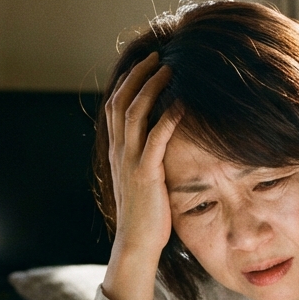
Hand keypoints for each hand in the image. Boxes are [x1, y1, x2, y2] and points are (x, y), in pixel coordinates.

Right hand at [102, 52, 183, 299]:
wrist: (136, 244)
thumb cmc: (146, 214)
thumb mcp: (142, 179)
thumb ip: (147, 157)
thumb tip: (163, 140)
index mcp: (117, 150)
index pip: (116, 105)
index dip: (129, 80)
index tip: (147, 63)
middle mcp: (119, 151)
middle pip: (122, 100)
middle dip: (139, 74)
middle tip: (159, 55)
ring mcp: (130, 161)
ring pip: (135, 112)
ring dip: (151, 87)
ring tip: (169, 68)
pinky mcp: (146, 174)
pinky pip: (155, 139)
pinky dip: (168, 118)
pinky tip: (182, 105)